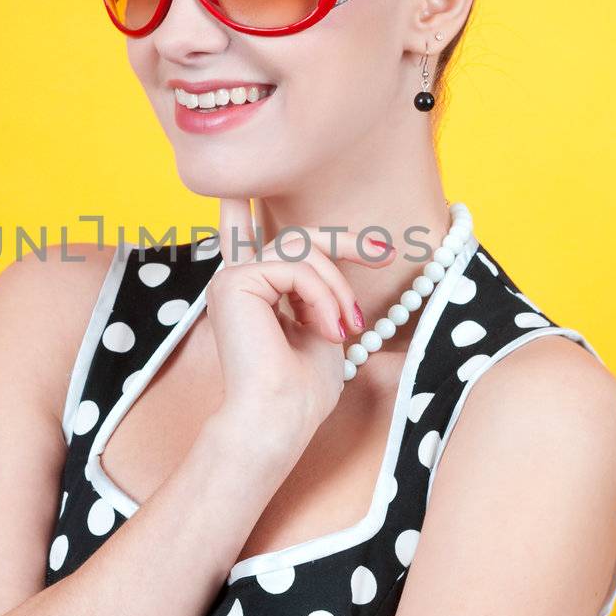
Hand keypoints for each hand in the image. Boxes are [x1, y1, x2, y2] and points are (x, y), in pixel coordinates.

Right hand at [207, 196, 388, 452]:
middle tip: (385, 253)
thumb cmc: (301, 389)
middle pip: (296, 238)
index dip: (250, 206)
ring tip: (345, 328)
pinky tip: (326, 328)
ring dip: (335, 287)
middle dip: (344, 243)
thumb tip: (340, 253)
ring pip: (301, 249)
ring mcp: (231, 280)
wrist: (279, 419)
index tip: (271, 196)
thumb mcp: (322, 324)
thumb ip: (320, 287)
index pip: (243, 233)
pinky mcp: (234, 282)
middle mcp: (235, 282)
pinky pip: (295, 267)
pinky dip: (322, 295)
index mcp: (250, 292)